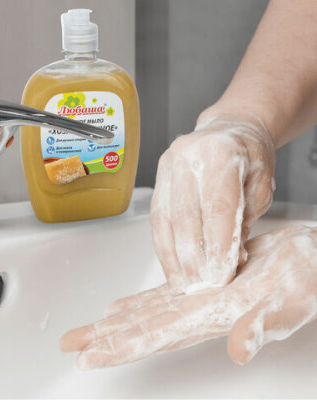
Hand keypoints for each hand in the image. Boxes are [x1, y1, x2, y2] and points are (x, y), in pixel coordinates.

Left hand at [60, 225, 316, 368]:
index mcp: (214, 316)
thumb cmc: (307, 273)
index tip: (90, 355)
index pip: (158, 335)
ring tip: (89, 329)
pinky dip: (139, 304)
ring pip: (148, 315)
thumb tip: (240, 348)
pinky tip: (123, 307)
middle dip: (105, 338)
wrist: (310, 260)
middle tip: (71, 343)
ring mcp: (199, 301)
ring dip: (115, 323)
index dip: (123, 346)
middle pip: (143, 329)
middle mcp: (200, 313)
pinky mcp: (202, 287)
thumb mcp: (295, 294)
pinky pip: (162, 299)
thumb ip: (268, 321)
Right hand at [151, 113, 275, 292]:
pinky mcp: (158, 179)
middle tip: (201, 284)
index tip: (221, 273)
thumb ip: (246, 217)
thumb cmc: (248, 155)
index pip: (217, 206)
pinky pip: (157, 217)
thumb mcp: (261, 183)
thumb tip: (230, 255)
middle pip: (186, 215)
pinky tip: (171, 264)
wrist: (227, 130)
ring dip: (174, 255)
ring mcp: (167, 166)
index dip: (218, 244)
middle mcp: (187, 156)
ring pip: (166, 219)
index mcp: (220, 152)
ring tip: (184, 282)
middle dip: (193, 256)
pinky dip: (163, 244)